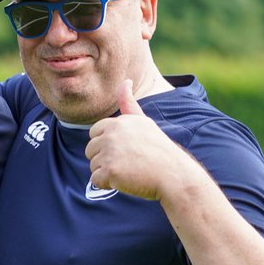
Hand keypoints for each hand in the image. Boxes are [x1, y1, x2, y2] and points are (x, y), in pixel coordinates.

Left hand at [85, 80, 188, 200]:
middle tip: (129, 162)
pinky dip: (107, 184)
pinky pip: (95, 180)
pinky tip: (125, 180)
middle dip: (105, 158)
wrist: (173, 174)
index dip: (107, 144)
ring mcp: (110, 152)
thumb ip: (129, 104)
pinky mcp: (110, 170)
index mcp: (118, 122)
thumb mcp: (143, 122)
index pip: (94, 133)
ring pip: (93, 165)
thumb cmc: (158, 150)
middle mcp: (112, 134)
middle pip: (90, 150)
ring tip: (129, 170)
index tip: (126, 149)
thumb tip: (125, 80)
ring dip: (107, 172)